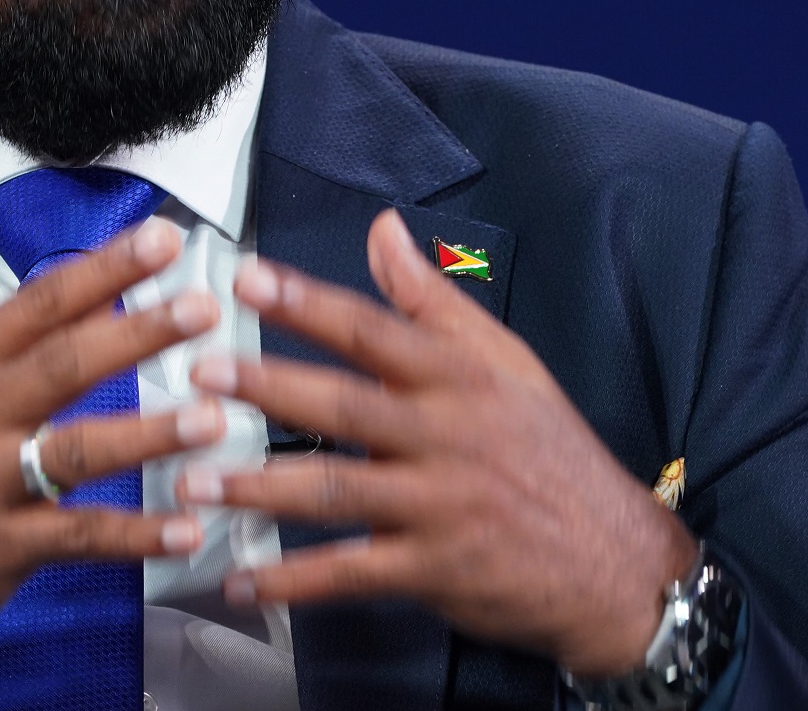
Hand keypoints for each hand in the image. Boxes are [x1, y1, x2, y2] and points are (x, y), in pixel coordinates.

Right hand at [0, 220, 226, 709]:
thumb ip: (20, 349)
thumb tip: (104, 297)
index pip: (42, 302)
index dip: (106, 268)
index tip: (164, 238)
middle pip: (64, 362)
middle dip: (139, 332)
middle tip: (203, 309)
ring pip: (76, 449)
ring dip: (150, 433)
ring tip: (213, 419)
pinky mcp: (0, 548)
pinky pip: (81, 536)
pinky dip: (138, 535)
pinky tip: (186, 529)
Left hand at [177, 210, 696, 677]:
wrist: (615, 560)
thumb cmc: (548, 450)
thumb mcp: (505, 361)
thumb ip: (432, 298)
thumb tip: (383, 228)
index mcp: (459, 377)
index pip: (373, 329)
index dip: (307, 303)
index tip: (247, 279)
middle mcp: (446, 435)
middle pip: (345, 404)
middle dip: (268, 387)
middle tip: (200, 374)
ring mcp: (438, 506)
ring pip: (336, 491)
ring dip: (259, 489)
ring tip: (192, 484)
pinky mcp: (433, 570)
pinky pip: (350, 573)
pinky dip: (292, 580)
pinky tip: (241, 579)